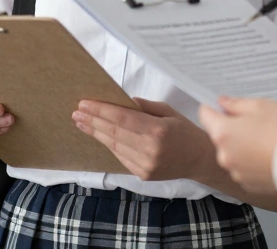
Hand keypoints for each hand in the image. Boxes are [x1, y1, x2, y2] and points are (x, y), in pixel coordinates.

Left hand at [73, 98, 216, 181]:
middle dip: (93, 121)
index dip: (101, 110)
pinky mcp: (143, 175)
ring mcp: (146, 165)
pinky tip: (98, 135)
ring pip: (114, 146)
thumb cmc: (185, 131)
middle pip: (114, 132)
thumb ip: (145, 107)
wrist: (200, 160)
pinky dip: (108, 144)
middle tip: (77, 112)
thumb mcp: (169, 112)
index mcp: (158, 130)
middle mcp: (150, 149)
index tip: (84, 103)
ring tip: (81, 122)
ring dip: (95, 133)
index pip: (122, 118)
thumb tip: (122, 101)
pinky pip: (120, 156)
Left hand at [199, 97, 276, 195]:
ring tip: (268, 140)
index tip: (225, 106)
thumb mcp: (261, 106)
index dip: (214, 108)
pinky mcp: (250, 185)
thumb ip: (237, 104)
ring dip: (244, 146)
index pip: (205, 115)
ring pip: (234, 153)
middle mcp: (224, 155)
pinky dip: (253, 162)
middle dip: (234, 128)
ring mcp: (236, 172)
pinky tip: (271, 155)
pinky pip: (246, 168)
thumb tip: (223, 103)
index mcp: (223, 133)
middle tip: (258, 123)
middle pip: (221, 136)